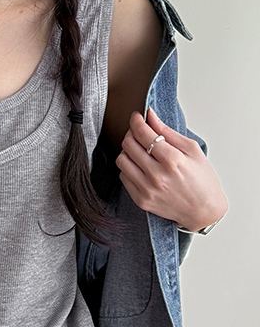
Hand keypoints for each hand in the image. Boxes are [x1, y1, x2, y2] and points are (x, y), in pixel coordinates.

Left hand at [115, 108, 227, 230]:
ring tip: (139, 150)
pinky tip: (140, 166)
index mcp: (172, 160)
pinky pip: (123, 177)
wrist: (203, 210)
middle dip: (131, 133)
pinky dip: (129, 168)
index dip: (136, 121)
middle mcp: (157, 175)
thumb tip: (150, 116)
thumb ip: (168, 132)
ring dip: (128, 151)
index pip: (143, 134)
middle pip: (128, 145)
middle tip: (139, 132)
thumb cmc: (202, 180)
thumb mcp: (192, 150)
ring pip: (122, 160)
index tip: (137, 117)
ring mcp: (147, 189)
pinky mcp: (141, 200)